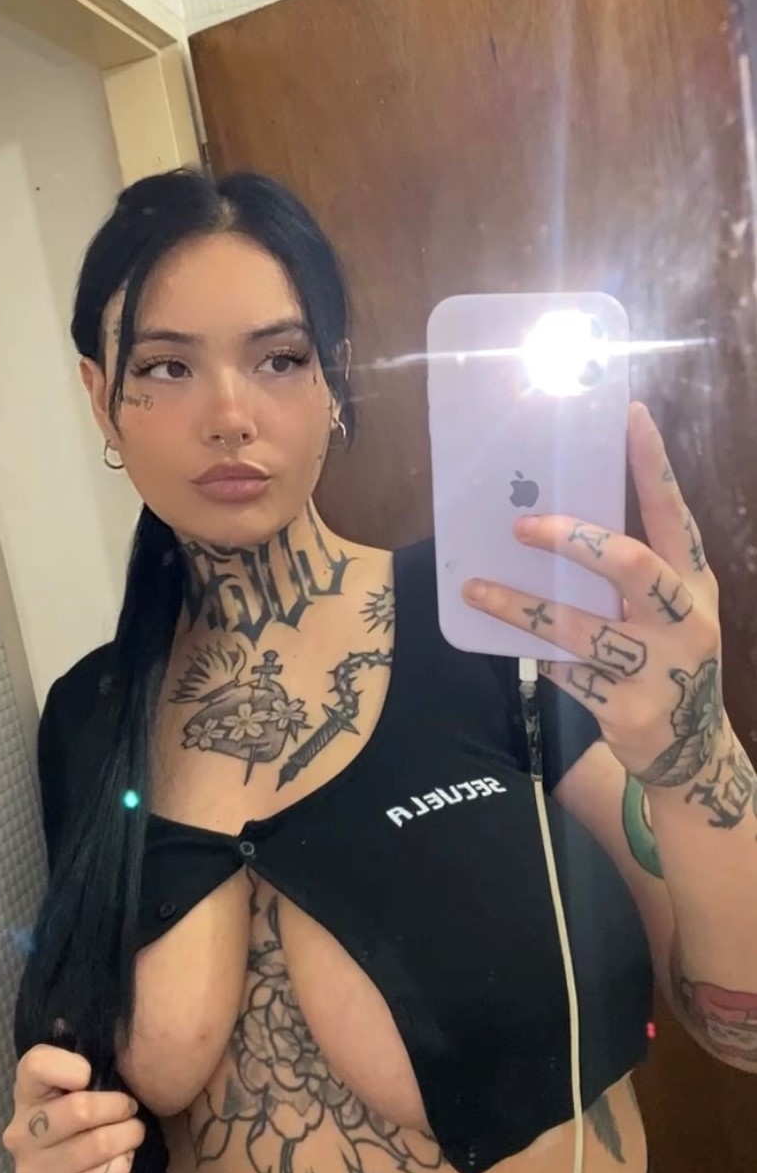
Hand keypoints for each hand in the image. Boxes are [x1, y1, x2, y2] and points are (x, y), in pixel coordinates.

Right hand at [2, 1044, 144, 1172]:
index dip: (70, 1065)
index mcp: (28, 1092)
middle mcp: (19, 1132)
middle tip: (133, 1114)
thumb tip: (106, 1042)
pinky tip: (122, 1168)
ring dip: (127, 1141)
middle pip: (80, 1109)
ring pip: (94, 1147)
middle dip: (120, 1109)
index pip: (36, 1064)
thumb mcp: (96, 1084)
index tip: (92, 1074)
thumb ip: (98, 1061)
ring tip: (133, 1140)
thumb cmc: (98, 1119)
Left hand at [462, 403, 724, 787]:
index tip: (629, 417)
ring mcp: (660, 669)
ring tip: (476, 588)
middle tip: (521, 526)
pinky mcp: (628, 709)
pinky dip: (537, 655)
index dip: (652, 465)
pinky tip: (513, 642)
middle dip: (573, 539)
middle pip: (630, 564)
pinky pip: (566, 672)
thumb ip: (630, 573)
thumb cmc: (667, 660)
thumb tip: (552, 520)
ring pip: (577, 626)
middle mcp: (687, 621)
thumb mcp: (667, 611)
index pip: (673, 514)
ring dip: (519, 606)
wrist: (693, 755)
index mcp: (695, 584)